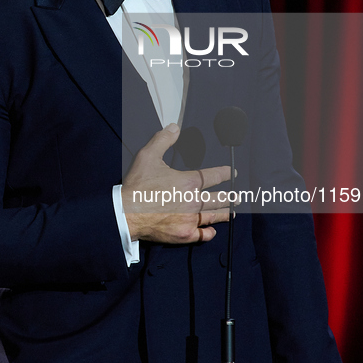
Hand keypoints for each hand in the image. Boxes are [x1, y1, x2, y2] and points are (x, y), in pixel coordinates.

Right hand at [123, 123, 232, 243]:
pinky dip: (210, 232)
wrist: (125, 213)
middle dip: (231, 197)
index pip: (215, 176)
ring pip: (214, 216)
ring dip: (225, 214)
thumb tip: (175, 127)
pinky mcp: (184, 234)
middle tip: (237, 197)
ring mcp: (190, 219)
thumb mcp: (148, 156)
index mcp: (189, 182)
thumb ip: (163, 139)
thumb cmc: (137, 186)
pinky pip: (203, 235)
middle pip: (220, 199)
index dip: (227, 173)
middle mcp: (194, 201)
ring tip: (232, 213)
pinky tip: (212, 231)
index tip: (233, 173)